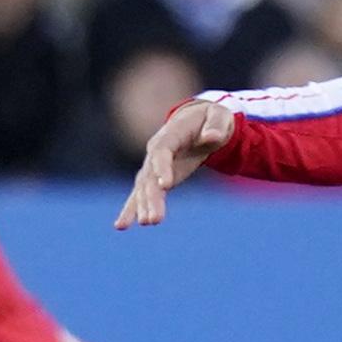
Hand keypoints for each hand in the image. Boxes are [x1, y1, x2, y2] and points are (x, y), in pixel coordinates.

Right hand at [114, 98, 234, 228]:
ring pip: (145, 188)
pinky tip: (121, 225)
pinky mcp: (155, 178)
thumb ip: (216, 126)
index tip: (165, 186)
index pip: (162, 151)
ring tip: (147, 223)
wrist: (197, 122)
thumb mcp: (219, 116)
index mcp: (170, 134)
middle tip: (153, 218)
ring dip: (144, 207)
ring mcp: (153, 165)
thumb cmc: (211, 119)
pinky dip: (131, 210)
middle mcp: (156, 151)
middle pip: (150, 175)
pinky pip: (141, 194)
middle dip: (152, 197)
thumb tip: (212, 138)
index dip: (162, 167)